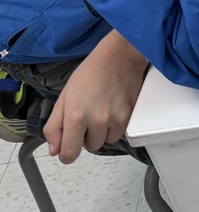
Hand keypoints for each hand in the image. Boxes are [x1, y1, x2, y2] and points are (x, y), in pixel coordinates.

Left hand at [43, 32, 147, 163]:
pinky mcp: (131, 115)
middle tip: (87, 116)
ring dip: (102, 133)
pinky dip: (115, 126)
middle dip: (86, 136)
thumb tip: (54, 151)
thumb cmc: (90, 73)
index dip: (66, 154)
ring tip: (102, 112)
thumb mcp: (64, 97)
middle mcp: (98, 121)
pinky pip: (120, 133)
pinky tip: (113, 109)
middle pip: (90, 147)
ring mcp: (117, 119)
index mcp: (76, 117)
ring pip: (107, 141)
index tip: (68, 146)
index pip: (70, 154)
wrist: (119, 57)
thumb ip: (54, 126)